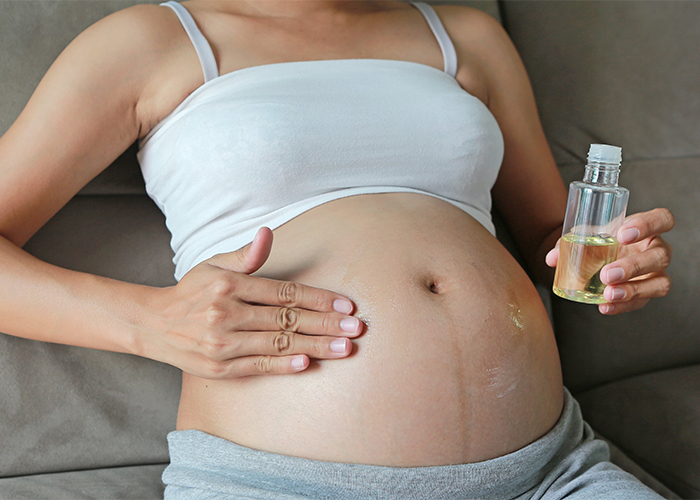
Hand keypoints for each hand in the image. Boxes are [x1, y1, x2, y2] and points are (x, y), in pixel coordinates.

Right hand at [143, 227, 362, 377]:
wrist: (154, 325)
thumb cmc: (193, 292)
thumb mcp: (214, 265)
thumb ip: (246, 255)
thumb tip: (268, 233)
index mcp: (229, 286)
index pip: (284, 292)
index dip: (318, 298)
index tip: (345, 304)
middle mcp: (226, 314)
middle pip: (286, 320)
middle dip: (326, 324)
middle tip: (356, 328)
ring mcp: (222, 343)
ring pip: (278, 345)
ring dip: (315, 346)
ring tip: (344, 348)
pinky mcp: (219, 367)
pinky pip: (258, 366)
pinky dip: (283, 366)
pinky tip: (308, 364)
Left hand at [546, 208, 673, 314]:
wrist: (602, 259)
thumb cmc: (600, 241)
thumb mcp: (587, 236)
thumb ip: (569, 243)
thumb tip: (552, 258)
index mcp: (647, 228)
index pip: (662, 219)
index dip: (648, 225)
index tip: (622, 235)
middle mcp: (657, 249)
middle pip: (660, 256)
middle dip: (634, 266)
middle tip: (607, 274)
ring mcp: (657, 273)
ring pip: (660, 283)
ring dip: (633, 290)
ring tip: (608, 294)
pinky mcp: (648, 292)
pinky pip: (642, 302)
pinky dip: (623, 306)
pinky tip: (604, 306)